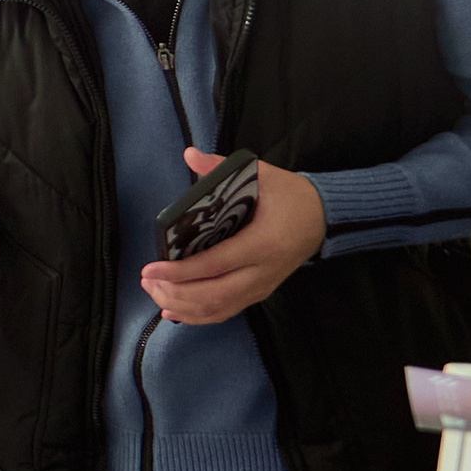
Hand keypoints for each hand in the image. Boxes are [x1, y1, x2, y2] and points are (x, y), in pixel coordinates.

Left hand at [140, 148, 324, 324]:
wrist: (324, 218)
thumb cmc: (291, 196)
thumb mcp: (262, 176)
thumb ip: (221, 168)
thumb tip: (190, 154)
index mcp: (261, 243)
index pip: (214, 264)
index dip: (179, 272)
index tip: (150, 270)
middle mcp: (262, 271)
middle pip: (213, 294)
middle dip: (174, 291)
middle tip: (146, 280)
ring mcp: (261, 286)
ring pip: (218, 308)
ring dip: (182, 305)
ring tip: (154, 292)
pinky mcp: (260, 293)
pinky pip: (227, 311)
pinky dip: (198, 315)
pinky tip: (173, 311)